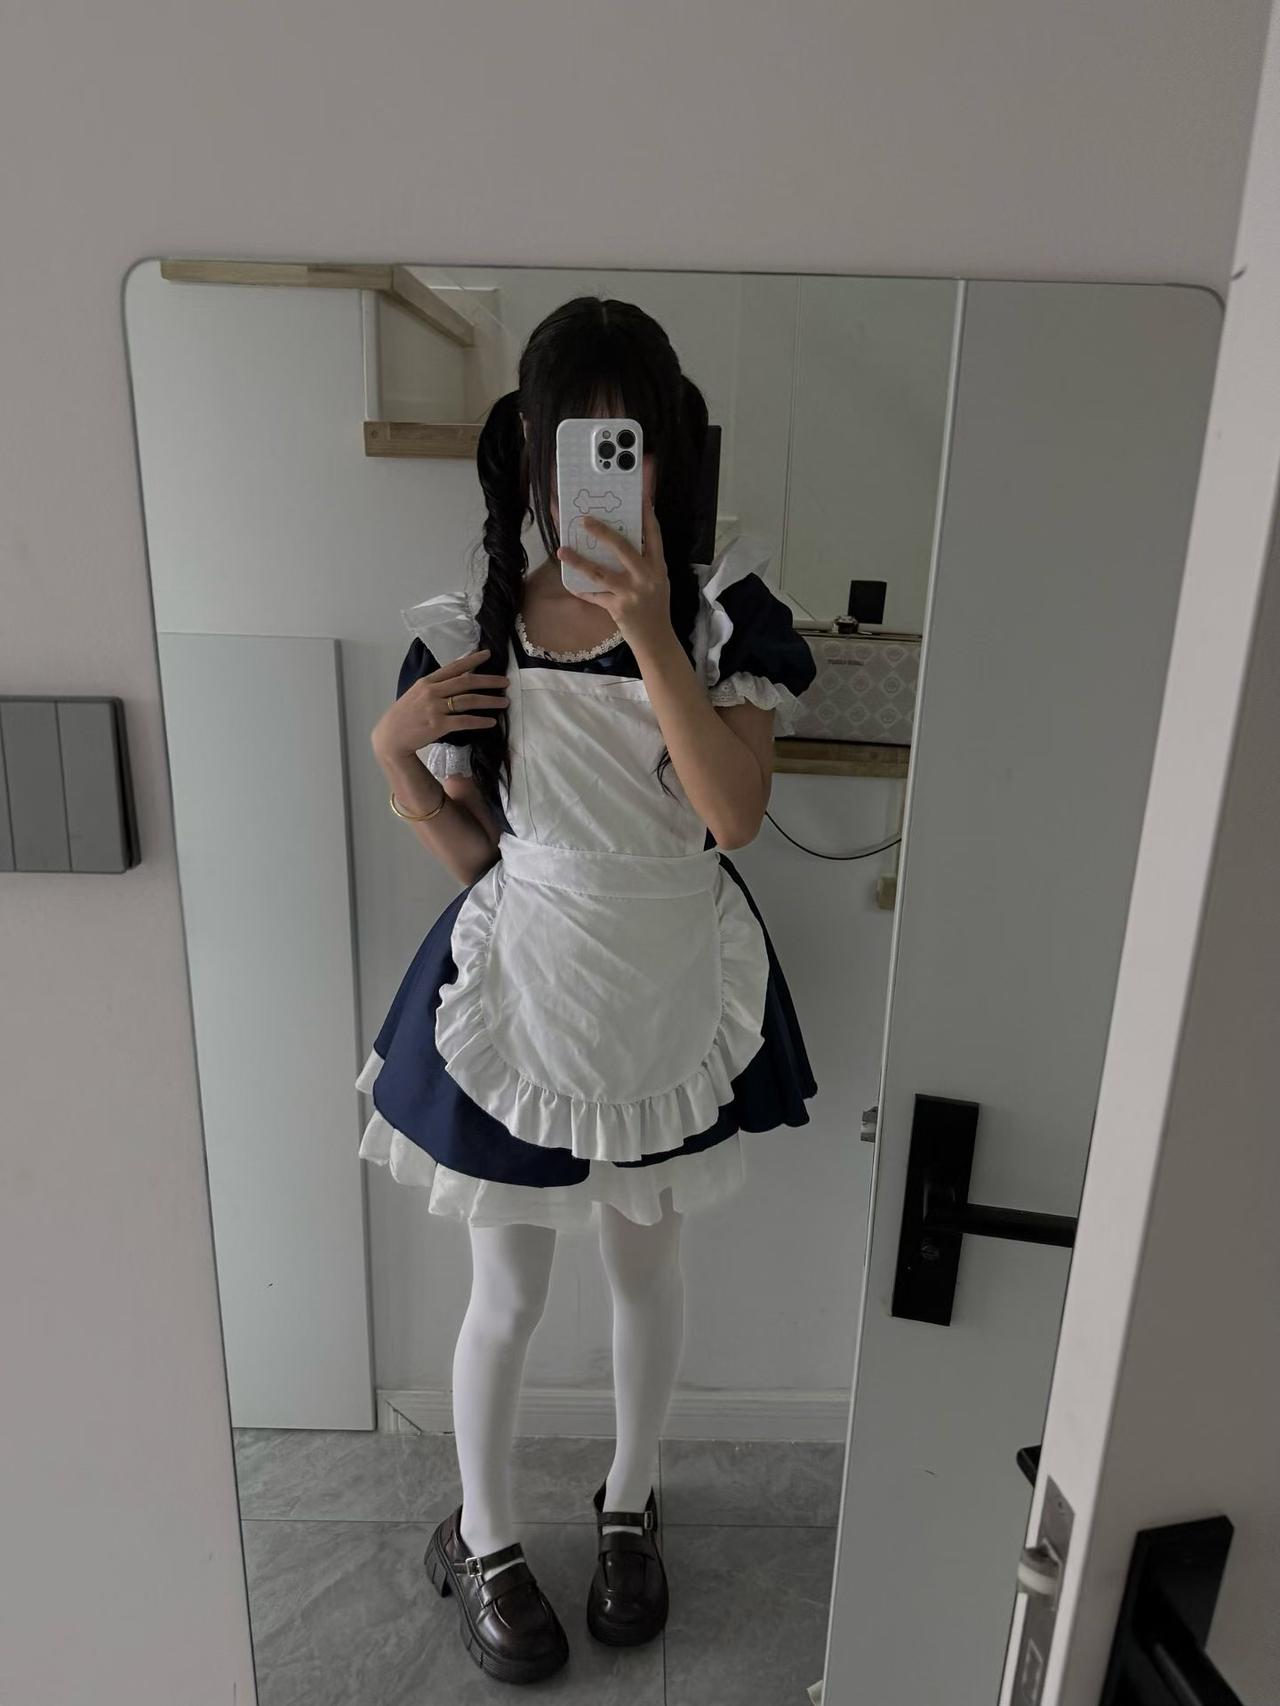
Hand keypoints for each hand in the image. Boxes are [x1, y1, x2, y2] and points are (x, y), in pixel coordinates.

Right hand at [371, 647, 507, 765]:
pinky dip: (480, 721)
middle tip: (506, 682)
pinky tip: (491, 721)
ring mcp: (435, 708)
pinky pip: (465, 721)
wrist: (391, 738)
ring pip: (469, 700)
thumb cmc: (404, 717)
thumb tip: (457, 682)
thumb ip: (435, 688)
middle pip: (466, 682)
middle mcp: (432, 692)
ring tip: (504, 702)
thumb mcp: (416, 695)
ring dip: (490, 701)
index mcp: (427, 681)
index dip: (472, 660)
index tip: (487, 654)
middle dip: (489, 681)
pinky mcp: (439, 725)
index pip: (454, 667)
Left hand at [556, 494, 674, 656]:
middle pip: (622, 548)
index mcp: (658, 567)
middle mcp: (645, 577)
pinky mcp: (617, 608)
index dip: (646, 514)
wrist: (656, 639)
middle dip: (602, 532)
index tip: (639, 496)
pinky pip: (594, 595)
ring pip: (600, 573)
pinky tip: (570, 582)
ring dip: (579, 561)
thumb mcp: (658, 581)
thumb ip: (644, 562)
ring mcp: (630, 593)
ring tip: (562, 550)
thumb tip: (620, 541)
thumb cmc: (655, 606)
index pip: (654, 535)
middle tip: (584, 520)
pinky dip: (581, 589)